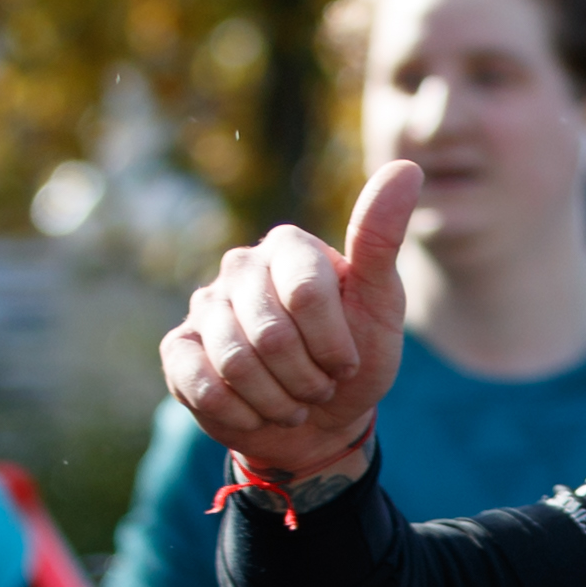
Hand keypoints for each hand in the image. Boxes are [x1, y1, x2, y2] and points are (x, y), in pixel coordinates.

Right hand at [165, 162, 420, 480]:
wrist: (322, 420)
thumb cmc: (356, 359)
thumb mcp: (382, 305)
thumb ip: (382, 239)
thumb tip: (406, 166)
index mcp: (288, 247)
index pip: (305, 294)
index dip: (333, 344)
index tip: (348, 361)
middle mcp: (239, 266)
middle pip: (270, 334)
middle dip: (307, 378)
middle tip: (320, 385)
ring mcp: (204, 305)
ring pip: (235, 363)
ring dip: (279, 399)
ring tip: (295, 399)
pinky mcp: (179, 348)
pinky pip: (203, 385)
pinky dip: (242, 413)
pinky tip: (259, 411)